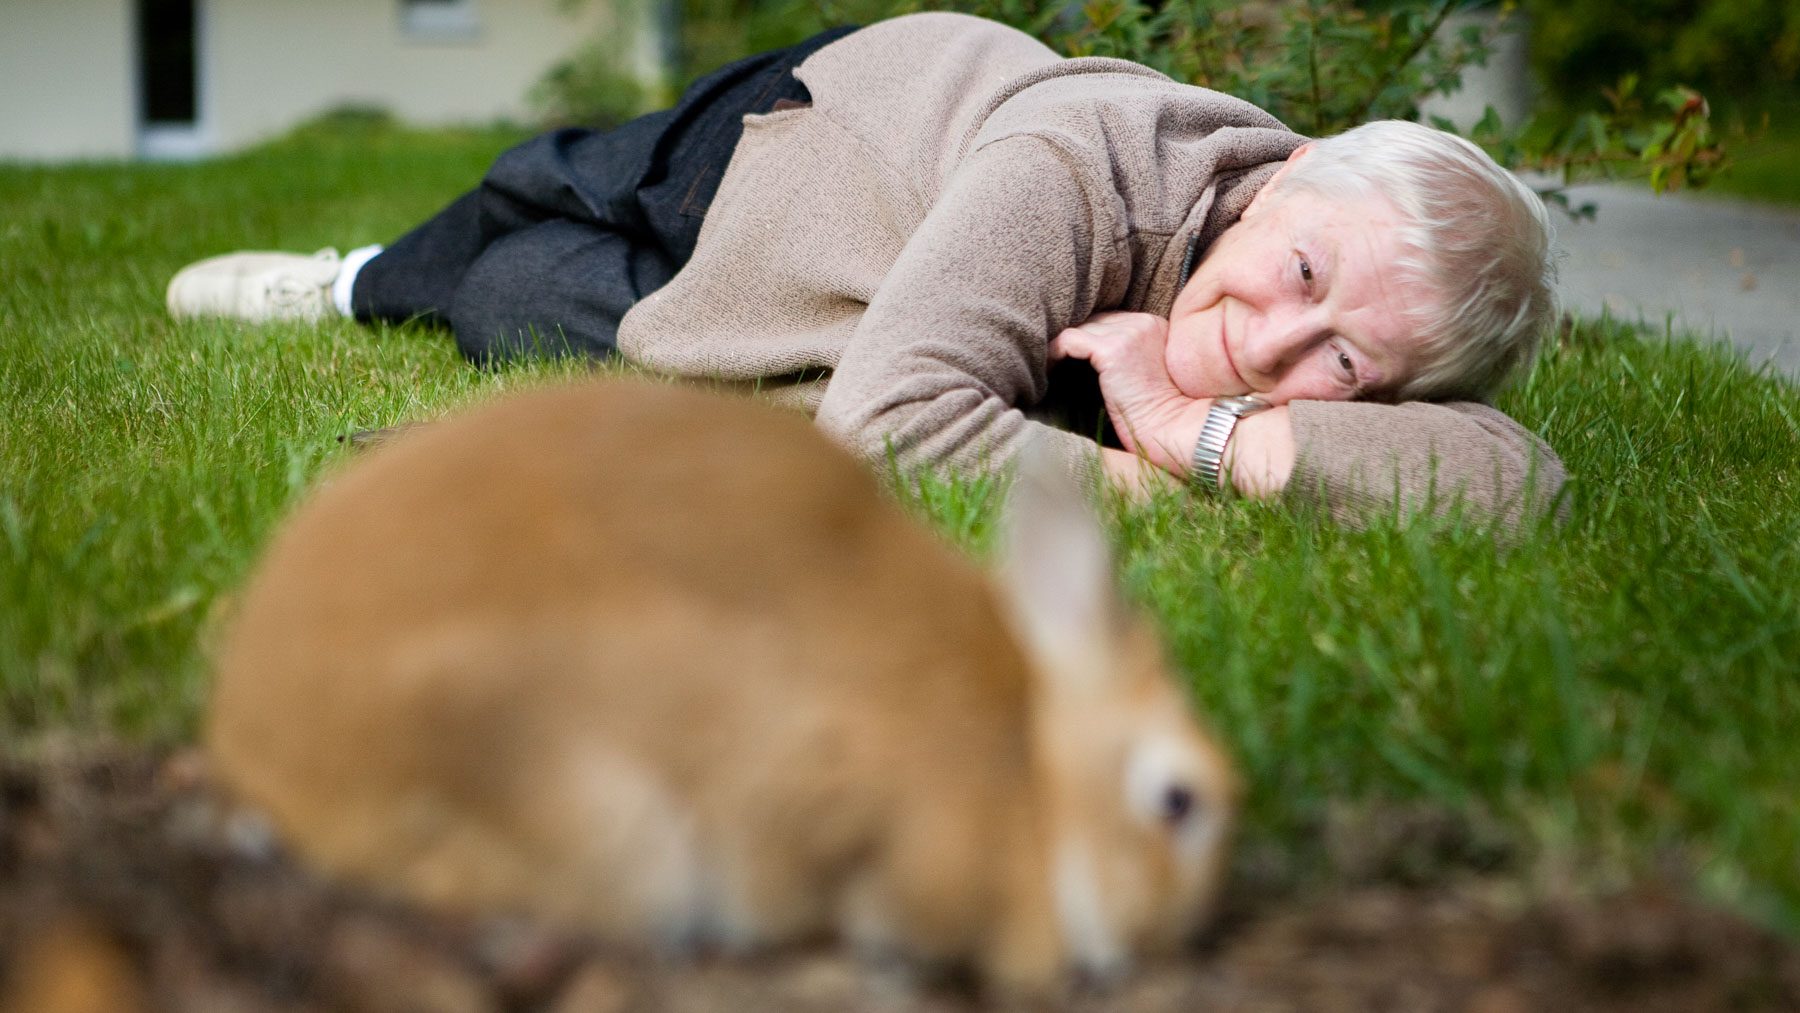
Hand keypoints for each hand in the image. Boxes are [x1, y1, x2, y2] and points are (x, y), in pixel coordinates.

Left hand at [1050, 312, 1211, 473]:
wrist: (1172, 427)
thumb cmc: (1159, 415)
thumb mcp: (1145, 374)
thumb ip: (1126, 357)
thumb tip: (1086, 360)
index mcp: (1155, 326)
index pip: (1111, 320)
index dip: (1090, 337)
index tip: (1071, 357)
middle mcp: (1143, 322)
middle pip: (1095, 320)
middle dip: (1076, 340)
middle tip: (1055, 361)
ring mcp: (1129, 332)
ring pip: (1081, 328)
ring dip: (1063, 347)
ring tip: (1049, 366)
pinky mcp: (1112, 349)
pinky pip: (1069, 340)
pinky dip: (1054, 353)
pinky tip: (1048, 369)